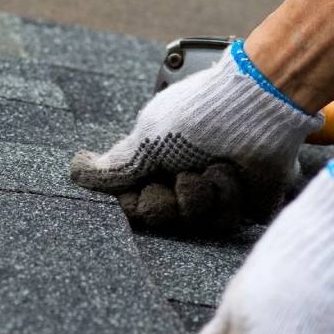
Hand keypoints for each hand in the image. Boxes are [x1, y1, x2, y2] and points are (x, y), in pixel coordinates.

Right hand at [70, 41, 321, 230]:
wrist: (256, 108)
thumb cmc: (200, 115)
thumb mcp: (147, 138)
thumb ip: (114, 166)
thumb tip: (76, 171)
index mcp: (158, 162)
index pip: (134, 205)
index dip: (137, 202)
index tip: (145, 184)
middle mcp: (183, 179)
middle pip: (161, 219)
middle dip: (170, 201)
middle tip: (182, 176)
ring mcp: (214, 193)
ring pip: (194, 225)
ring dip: (202, 193)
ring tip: (213, 167)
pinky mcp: (245, 204)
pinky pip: (226, 222)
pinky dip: (227, 195)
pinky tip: (232, 172)